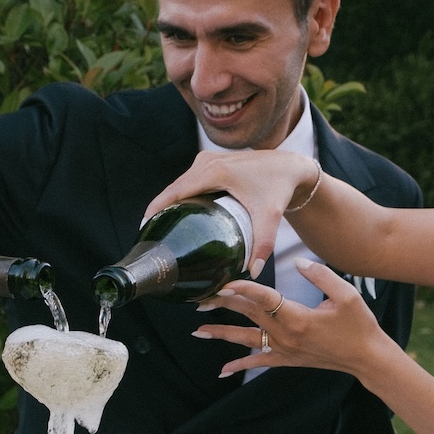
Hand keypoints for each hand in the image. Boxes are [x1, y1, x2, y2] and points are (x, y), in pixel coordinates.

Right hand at [142, 147, 319, 276]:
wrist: (290, 167)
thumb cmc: (279, 189)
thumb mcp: (270, 216)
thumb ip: (262, 244)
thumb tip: (252, 272)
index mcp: (213, 171)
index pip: (174, 192)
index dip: (155, 209)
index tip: (143, 229)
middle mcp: (206, 162)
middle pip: (173, 190)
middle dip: (160, 212)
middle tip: (150, 237)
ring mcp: (207, 160)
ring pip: (180, 186)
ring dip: (169, 205)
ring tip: (160, 230)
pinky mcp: (211, 163)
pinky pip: (189, 182)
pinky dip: (181, 198)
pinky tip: (177, 217)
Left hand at [193, 258, 388, 379]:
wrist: (366, 357)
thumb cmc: (359, 325)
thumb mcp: (346, 295)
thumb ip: (320, 274)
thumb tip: (297, 261)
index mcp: (299, 318)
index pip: (265, 299)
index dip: (244, 288)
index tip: (225, 282)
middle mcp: (286, 335)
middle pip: (249, 315)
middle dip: (223, 305)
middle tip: (200, 297)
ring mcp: (284, 349)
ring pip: (246, 339)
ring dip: (221, 333)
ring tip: (197, 330)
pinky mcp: (287, 359)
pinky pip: (259, 362)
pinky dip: (239, 365)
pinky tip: (222, 370)